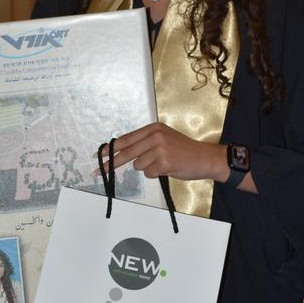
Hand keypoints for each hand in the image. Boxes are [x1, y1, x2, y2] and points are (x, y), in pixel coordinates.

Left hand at [100, 123, 228, 182]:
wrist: (204, 158)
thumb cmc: (183, 150)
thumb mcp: (164, 139)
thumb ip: (145, 143)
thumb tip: (122, 152)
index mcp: (153, 128)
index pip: (127, 139)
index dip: (112, 148)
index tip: (100, 154)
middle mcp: (155, 136)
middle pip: (127, 152)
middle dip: (113, 162)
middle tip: (99, 170)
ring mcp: (160, 148)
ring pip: (138, 165)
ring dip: (147, 168)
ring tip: (163, 164)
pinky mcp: (164, 162)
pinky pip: (148, 173)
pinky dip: (155, 174)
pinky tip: (167, 168)